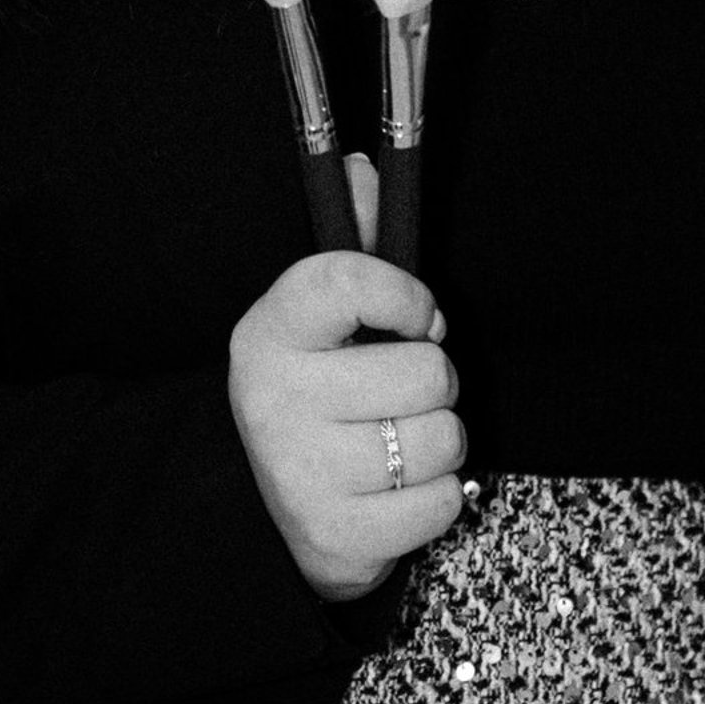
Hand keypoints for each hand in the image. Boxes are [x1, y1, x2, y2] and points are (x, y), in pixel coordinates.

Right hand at [228, 252, 463, 601]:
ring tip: (402, 440)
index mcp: (269, 331)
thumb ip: (353, 235)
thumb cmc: (317, 389)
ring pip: (442, 439)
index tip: (420, 313)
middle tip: (406, 391)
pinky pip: (441, 504)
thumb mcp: (321, 313)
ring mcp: (301, 473)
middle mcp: (275, 399)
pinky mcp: (333, 535)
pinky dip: (437, 498)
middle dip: (436, 381)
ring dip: (440, 442)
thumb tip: (364, 169)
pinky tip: (400, 490)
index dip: (406, 294)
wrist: (262, 507)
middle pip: (426, 371)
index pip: (349, 282)